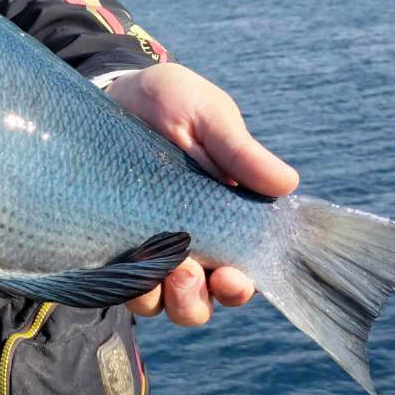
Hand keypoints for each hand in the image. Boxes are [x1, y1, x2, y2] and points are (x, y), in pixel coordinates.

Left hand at [105, 64, 298, 326]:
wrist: (109, 92)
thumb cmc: (168, 104)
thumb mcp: (206, 115)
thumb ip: (239, 151)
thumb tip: (287, 183)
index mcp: (223, 221)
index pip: (240, 274)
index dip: (238, 287)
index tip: (231, 277)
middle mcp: (187, 245)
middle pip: (198, 302)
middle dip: (195, 299)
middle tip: (186, 271)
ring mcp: (144, 250)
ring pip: (157, 302)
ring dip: (159, 295)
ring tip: (157, 264)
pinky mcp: (107, 247)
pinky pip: (115, 285)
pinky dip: (122, 282)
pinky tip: (121, 261)